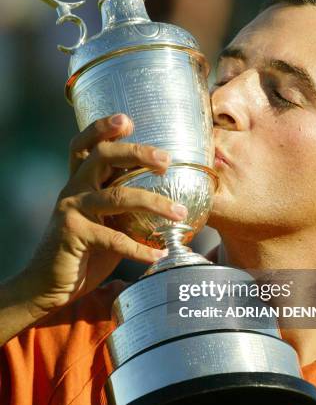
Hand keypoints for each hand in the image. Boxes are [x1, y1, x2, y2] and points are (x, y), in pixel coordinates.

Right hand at [19, 113, 186, 314]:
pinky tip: (159, 255)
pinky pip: (114, 238)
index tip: (128, 120)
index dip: (102, 128)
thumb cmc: (83, 252)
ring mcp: (71, 210)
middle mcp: (73, 189)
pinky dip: (140, 249)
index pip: (86, 145)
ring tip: (179, 213)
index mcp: (79, 182)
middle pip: (102, 156)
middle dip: (136, 153)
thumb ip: (123, 208)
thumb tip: (167, 203)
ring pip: (117, 197)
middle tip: (166, 160)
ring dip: (154, 203)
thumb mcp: (104, 223)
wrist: (47, 284)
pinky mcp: (73, 234)